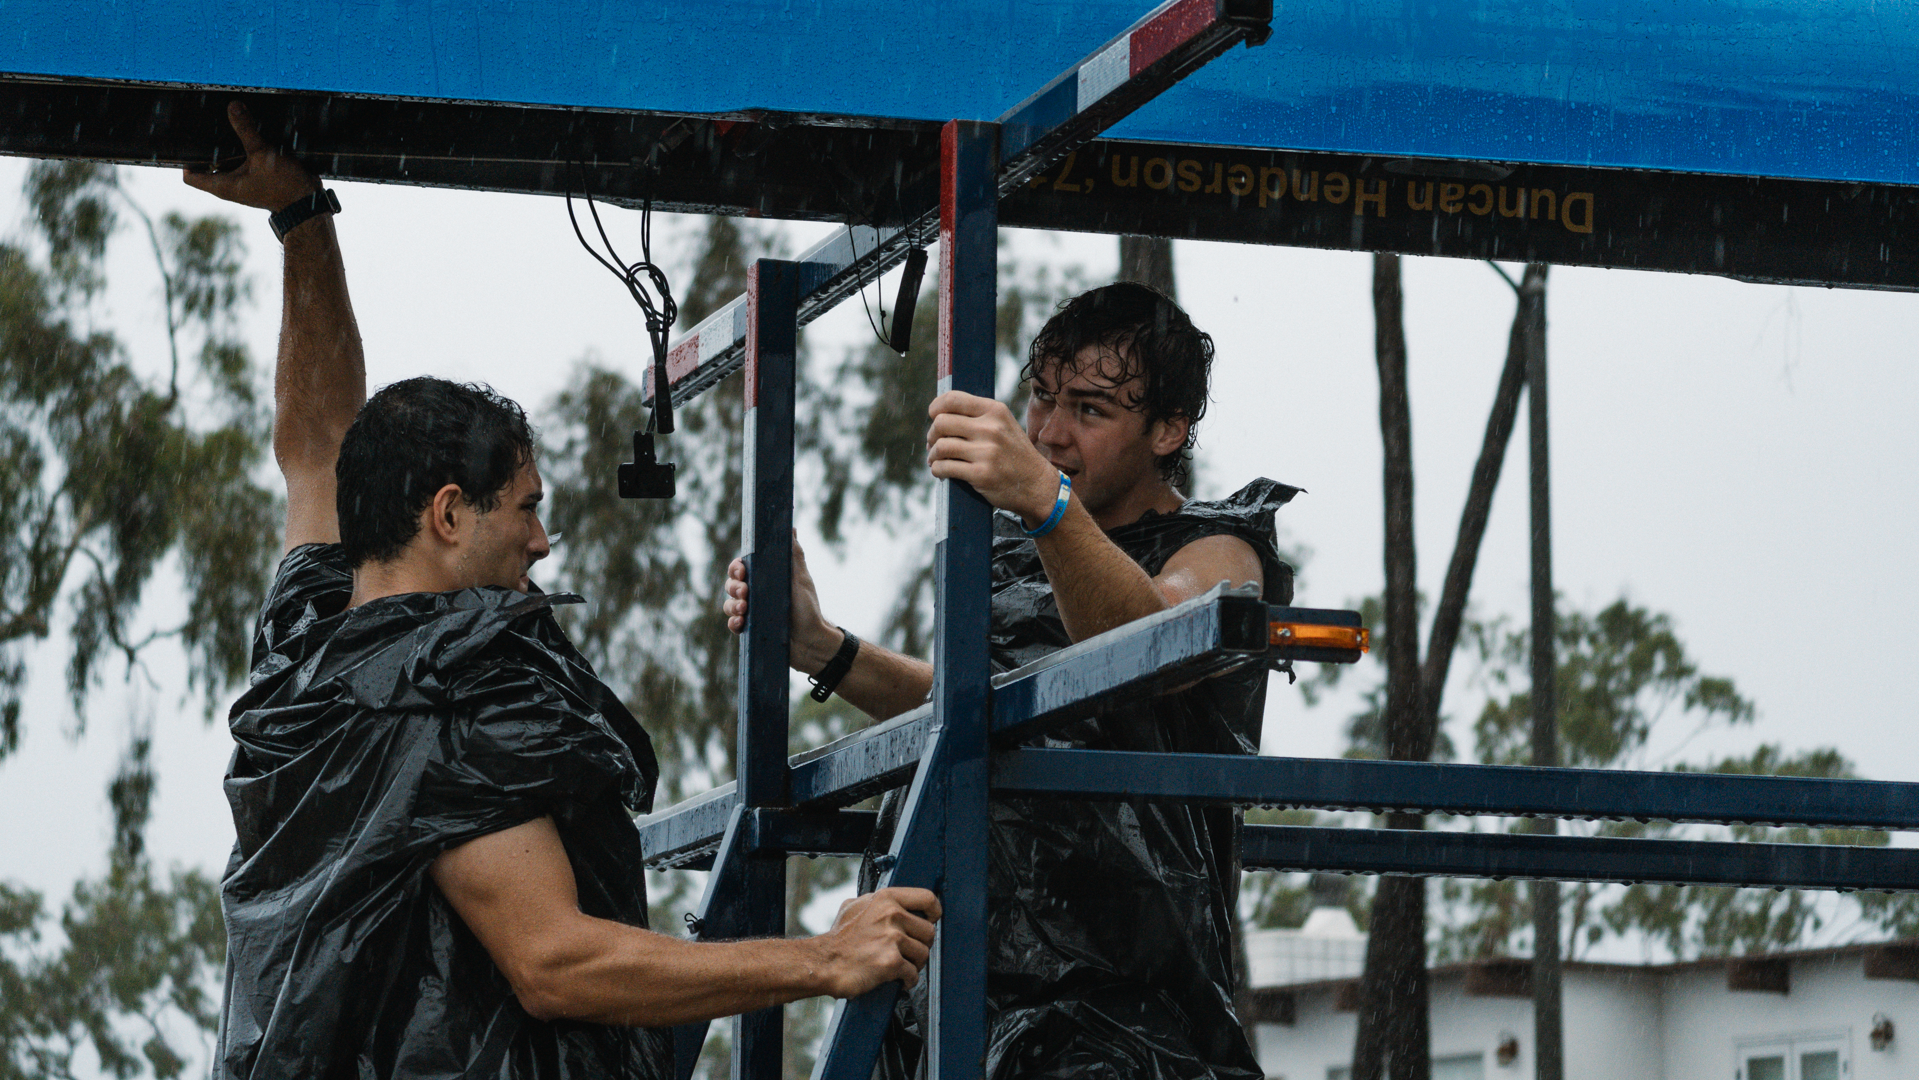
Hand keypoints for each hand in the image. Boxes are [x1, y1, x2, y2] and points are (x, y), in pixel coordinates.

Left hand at [182, 101, 319, 210]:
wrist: (308, 204)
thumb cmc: (284, 187)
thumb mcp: (262, 154)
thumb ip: (247, 130)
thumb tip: (233, 107)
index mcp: (223, 186)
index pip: (190, 177)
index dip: (186, 160)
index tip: (190, 143)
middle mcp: (231, 187)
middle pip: (209, 167)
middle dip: (210, 148)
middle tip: (210, 129)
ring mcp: (245, 185)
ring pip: (228, 164)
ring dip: (229, 149)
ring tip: (230, 131)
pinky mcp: (258, 181)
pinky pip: (244, 165)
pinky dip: (244, 153)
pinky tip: (251, 139)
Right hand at [722, 533, 842, 671]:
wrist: (812, 642)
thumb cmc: (808, 608)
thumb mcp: (801, 579)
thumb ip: (794, 554)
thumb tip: (791, 527)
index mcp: (765, 579)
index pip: (743, 567)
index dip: (737, 567)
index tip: (743, 570)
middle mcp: (756, 594)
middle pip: (732, 584)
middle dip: (734, 586)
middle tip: (744, 591)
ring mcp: (752, 612)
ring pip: (729, 604)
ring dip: (732, 604)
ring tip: (744, 608)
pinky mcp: (750, 630)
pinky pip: (733, 624)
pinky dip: (733, 622)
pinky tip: (740, 623)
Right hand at [810, 887, 941, 995]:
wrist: (823, 963)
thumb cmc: (837, 939)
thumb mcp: (852, 906)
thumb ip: (875, 902)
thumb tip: (890, 903)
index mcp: (885, 899)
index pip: (926, 898)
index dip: (934, 911)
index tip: (931, 919)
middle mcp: (891, 915)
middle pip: (928, 931)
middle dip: (920, 945)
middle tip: (909, 951)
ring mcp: (892, 938)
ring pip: (923, 954)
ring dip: (914, 964)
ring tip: (901, 965)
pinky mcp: (891, 962)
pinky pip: (913, 973)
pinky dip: (908, 980)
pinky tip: (898, 979)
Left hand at [925, 391, 1058, 525]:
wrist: (1036, 485)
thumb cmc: (1014, 454)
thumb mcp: (1004, 425)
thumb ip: (978, 416)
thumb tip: (939, 414)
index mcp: (995, 411)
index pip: (952, 399)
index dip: (936, 407)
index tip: (934, 416)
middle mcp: (991, 428)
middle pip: (941, 422)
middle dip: (932, 434)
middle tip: (934, 444)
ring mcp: (986, 452)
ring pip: (940, 446)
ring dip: (932, 455)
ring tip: (936, 460)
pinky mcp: (980, 474)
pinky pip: (944, 467)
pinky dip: (937, 470)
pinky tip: (941, 471)